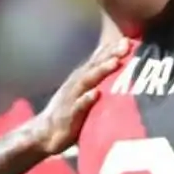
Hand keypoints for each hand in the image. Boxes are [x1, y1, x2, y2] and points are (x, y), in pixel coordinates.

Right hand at [35, 39, 130, 154]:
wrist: (45, 133)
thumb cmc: (70, 112)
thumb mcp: (84, 93)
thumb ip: (98, 82)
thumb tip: (116, 70)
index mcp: (82, 78)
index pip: (97, 60)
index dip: (111, 49)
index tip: (128, 39)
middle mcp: (76, 84)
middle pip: (95, 65)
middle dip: (110, 54)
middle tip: (125, 44)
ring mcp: (72, 98)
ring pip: (87, 81)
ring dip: (101, 71)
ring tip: (115, 62)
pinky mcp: (69, 115)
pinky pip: (78, 106)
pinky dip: (87, 99)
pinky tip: (96, 94)